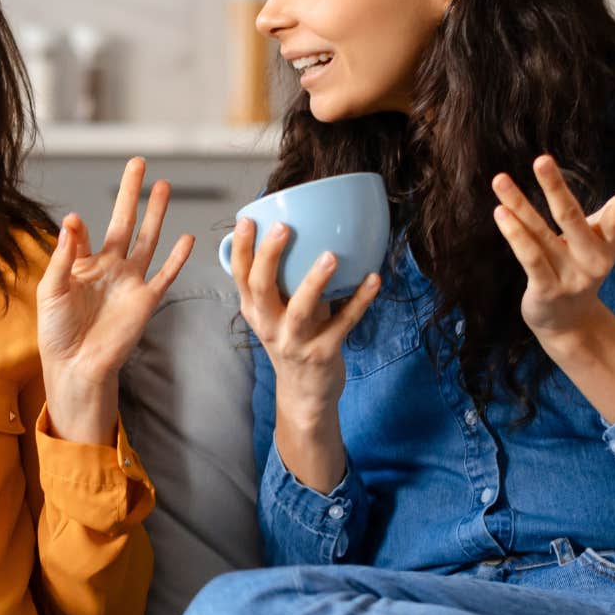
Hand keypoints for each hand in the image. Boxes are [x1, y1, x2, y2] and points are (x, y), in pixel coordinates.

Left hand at [37, 157, 194, 442]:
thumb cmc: (57, 332)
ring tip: (164, 186)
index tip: (76, 223)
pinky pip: (165, 274)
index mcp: (83, 264)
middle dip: (132, 193)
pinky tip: (187, 238)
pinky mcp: (146, 300)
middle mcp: (110, 267)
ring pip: (148, 240)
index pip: (85, 233)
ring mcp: (130, 282)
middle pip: (125, 222)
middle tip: (139, 163)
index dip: (80, 227)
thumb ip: (64, 255)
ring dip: (156, 214)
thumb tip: (72, 219)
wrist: (76, 366)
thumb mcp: (52, 289)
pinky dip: (177, 258)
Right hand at [230, 215, 381, 426]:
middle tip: (283, 227)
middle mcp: (269, 326)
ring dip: (315, 281)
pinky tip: (374, 279)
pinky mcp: (322, 354)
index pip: (240, 275)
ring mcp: (294, 342)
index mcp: (254, 311)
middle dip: (269, 256)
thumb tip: (305, 231)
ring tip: (330, 256)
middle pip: (261, 287)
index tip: (248, 219)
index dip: (242, 248)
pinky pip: (343, 324)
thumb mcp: (278, 314)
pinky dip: (360, 301)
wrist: (304, 395)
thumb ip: (284, 281)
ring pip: (300, 309)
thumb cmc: (294, 342)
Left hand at [491, 155, 614, 340]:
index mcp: (610, 247)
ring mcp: (568, 278)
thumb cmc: (583, 268)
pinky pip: (529, 258)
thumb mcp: (603, 243)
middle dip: (555, 188)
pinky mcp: (546, 290)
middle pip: (571, 218)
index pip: (614, 223)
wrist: (569, 322)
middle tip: (541, 159)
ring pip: (540, 234)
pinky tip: (501, 212)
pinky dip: (515, 235)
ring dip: (519, 205)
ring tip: (500, 181)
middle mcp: (592, 262)